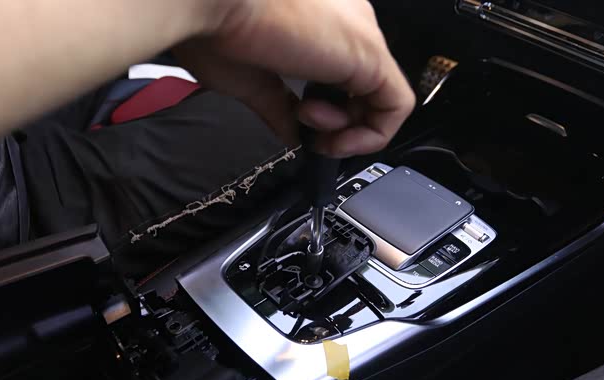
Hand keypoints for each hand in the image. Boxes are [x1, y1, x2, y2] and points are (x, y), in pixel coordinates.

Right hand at [174, 0, 415, 156]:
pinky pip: (397, 106)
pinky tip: (335, 140)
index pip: (342, 73)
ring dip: (348, 129)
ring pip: (383, 96)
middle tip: (308, 131)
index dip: (327, 110)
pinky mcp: (370, 53)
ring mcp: (361, 35)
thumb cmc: (214, 27)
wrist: (206, 2)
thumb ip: (280, 107)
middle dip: (339, 123)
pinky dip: (373, 135)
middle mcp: (347, 21)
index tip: (299, 122)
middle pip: (365, 87)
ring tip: (309, 120)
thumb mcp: (252, 80)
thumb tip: (292, 134)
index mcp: (319, 20)